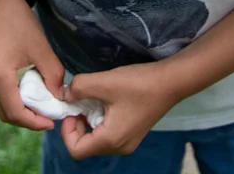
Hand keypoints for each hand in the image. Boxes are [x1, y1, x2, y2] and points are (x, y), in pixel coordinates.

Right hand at [0, 0, 65, 131]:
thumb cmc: (20, 22)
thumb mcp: (42, 48)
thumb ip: (53, 77)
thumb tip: (59, 100)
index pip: (15, 112)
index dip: (35, 122)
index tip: (52, 121)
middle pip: (6, 114)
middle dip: (28, 120)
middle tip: (47, 116)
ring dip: (19, 112)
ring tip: (39, 107)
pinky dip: (11, 102)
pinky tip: (27, 96)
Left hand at [60, 63, 178, 158]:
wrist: (169, 82)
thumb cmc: (138, 85)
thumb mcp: (104, 82)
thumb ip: (79, 88)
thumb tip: (64, 95)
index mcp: (111, 140)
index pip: (76, 150)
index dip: (66, 130)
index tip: (70, 107)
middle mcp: (119, 146)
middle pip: (85, 145)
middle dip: (76, 123)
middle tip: (78, 100)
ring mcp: (127, 140)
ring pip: (96, 137)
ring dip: (87, 119)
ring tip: (90, 97)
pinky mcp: (131, 132)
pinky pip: (107, 131)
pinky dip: (98, 117)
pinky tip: (102, 98)